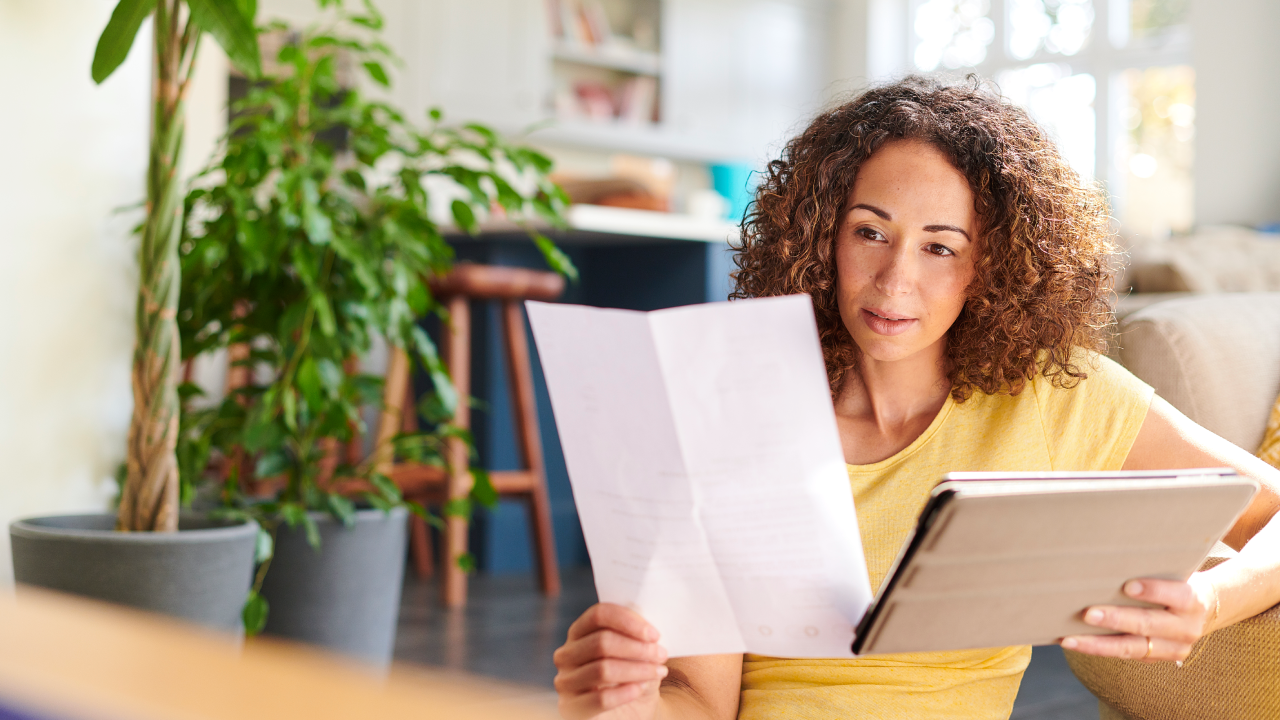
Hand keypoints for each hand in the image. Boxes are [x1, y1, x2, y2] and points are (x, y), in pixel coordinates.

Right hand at [554, 603, 669, 718]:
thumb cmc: (632, 675)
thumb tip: (647, 623)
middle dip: (637, 648)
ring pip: (602, 669)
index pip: (598, 615)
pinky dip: (624, 693)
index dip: (627, 621)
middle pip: (601, 642)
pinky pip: (599, 699)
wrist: (629, 711)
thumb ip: (636, 634)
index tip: (654, 634)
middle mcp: (566, 654)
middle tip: (661, 654)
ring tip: (658, 672)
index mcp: (579, 632)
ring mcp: (565, 682)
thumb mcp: (636, 651)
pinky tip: (640, 689)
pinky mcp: (570, 708)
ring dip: (637, 670)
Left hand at [1060, 575, 1215, 661]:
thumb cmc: (1175, 581)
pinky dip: (1098, 649)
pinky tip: (1075, 642)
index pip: (1177, 595)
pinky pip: (1125, 655)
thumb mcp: (1173, 572)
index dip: (1153, 591)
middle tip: (1087, 614)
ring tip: (1071, 639)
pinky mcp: (1157, 658)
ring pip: (1133, 648)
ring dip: (1098, 644)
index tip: (1128, 586)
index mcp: (1192, 600)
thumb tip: (1107, 559)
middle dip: (1116, 620)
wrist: (1203, 609)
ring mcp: (1173, 648)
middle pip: (1148, 624)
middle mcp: (1186, 628)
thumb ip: (1151, 569)